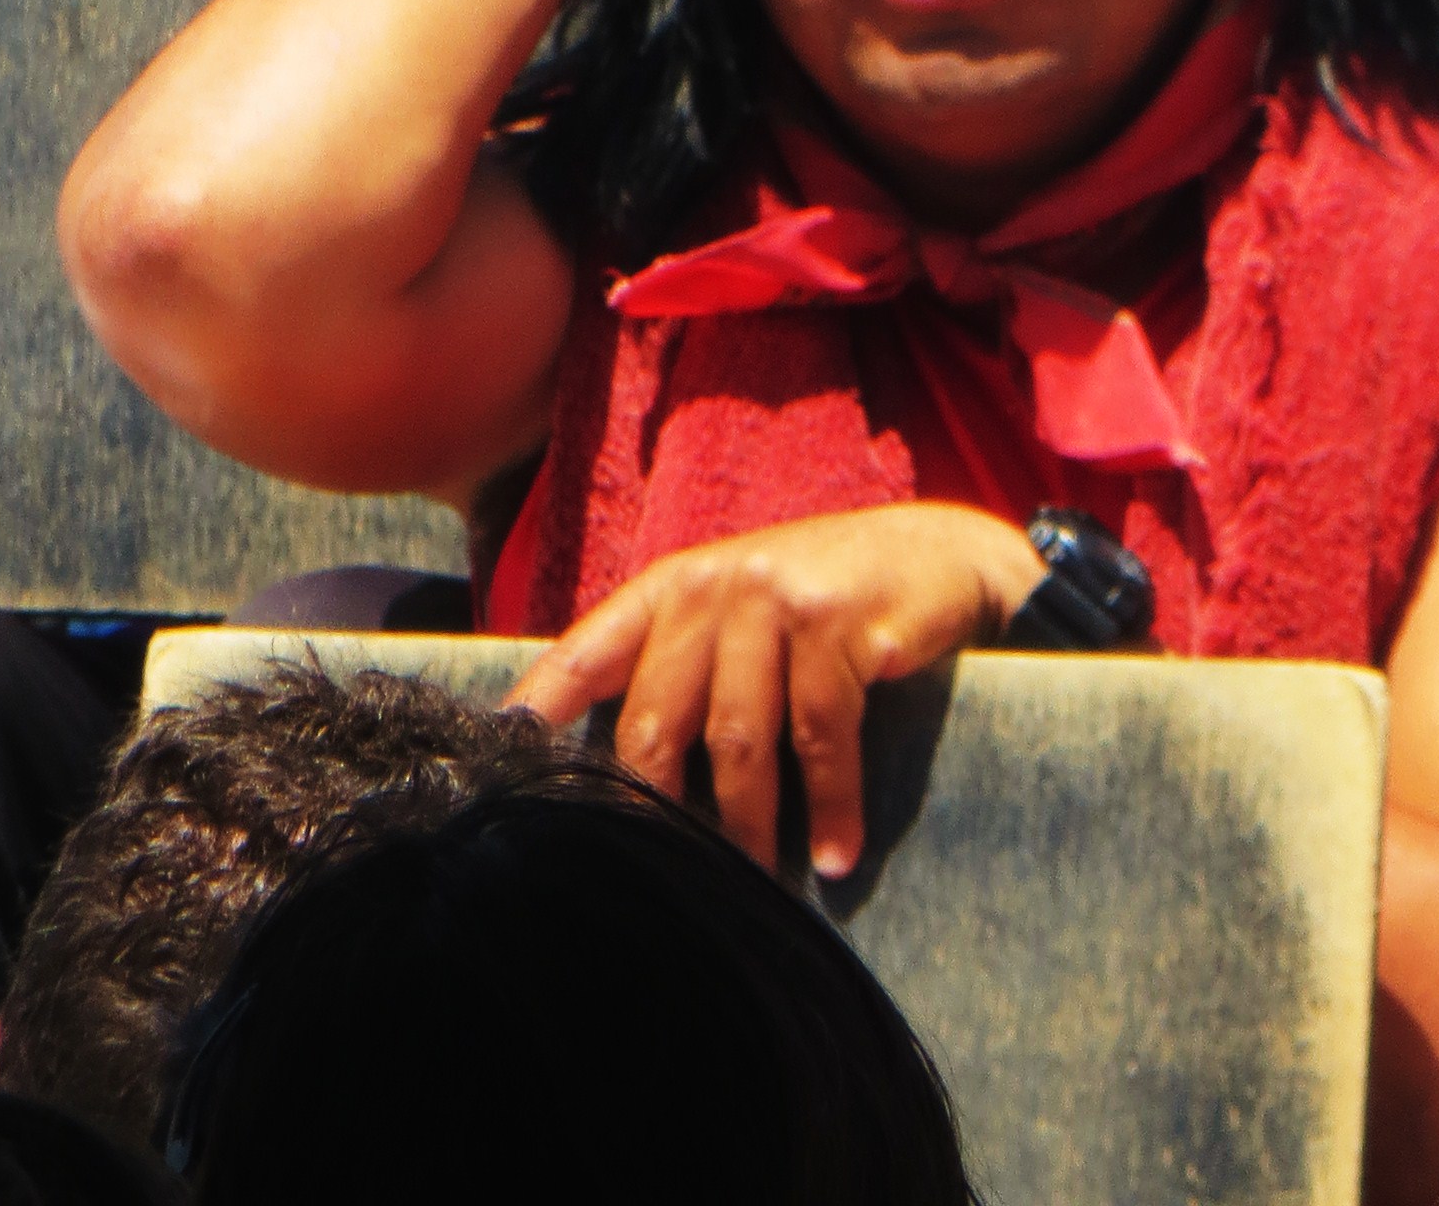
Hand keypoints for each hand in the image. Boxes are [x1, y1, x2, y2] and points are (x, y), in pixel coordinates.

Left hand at [509, 502, 1047, 878]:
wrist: (943, 556)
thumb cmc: (830, 602)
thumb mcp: (743, 613)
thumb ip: (683, 667)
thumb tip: (626, 776)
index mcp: (677, 585)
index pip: (589, 651)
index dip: (538, 708)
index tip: (496, 770)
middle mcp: (716, 584)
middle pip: (656, 720)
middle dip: (657, 810)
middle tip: (662, 878)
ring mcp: (777, 598)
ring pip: (736, 741)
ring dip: (746, 826)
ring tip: (752, 882)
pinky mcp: (839, 622)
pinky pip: (821, 738)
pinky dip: (829, 806)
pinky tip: (835, 854)